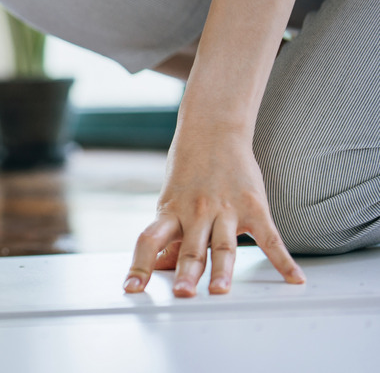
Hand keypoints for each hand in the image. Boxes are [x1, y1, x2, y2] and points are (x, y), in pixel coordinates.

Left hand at [123, 129, 305, 296]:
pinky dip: (283, 260)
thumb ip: (168, 237)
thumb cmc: (188, 171)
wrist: (214, 132)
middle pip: (190, 247)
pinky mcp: (254, 208)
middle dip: (186, 272)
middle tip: (182, 294)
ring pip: (224, 245)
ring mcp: (226, 211)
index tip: (131, 289)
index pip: (149, 241)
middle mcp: (196, 213)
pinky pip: (270, 238)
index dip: (139, 266)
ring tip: (219, 291)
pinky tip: (294, 279)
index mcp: (171, 213)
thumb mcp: (170, 202)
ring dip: (222, 270)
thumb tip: (157, 268)